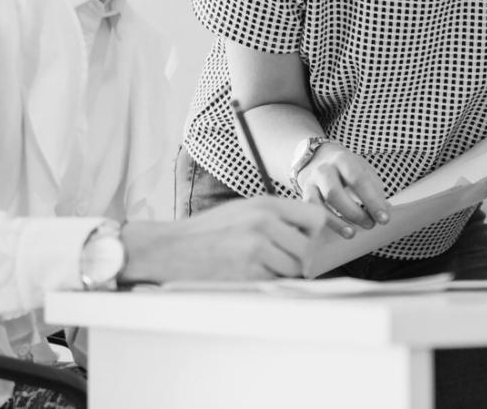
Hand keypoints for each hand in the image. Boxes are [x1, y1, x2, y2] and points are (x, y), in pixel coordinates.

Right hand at [123, 196, 331, 282]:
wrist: (171, 248)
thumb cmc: (209, 231)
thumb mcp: (245, 210)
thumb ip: (277, 217)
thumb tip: (310, 233)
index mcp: (267, 204)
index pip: (315, 217)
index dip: (313, 232)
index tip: (303, 240)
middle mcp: (265, 223)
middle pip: (307, 248)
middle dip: (298, 258)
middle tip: (278, 259)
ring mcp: (256, 249)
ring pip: (293, 269)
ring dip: (281, 272)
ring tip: (258, 265)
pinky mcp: (247, 273)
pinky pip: (273, 282)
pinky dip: (265, 282)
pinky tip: (246, 273)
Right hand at [298, 144, 391, 231]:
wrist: (317, 157)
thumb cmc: (346, 167)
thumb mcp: (362, 169)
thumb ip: (374, 188)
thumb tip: (385, 210)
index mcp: (343, 159)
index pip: (359, 180)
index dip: (372, 201)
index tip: (384, 218)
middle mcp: (324, 169)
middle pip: (335, 193)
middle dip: (355, 213)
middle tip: (370, 225)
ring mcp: (311, 182)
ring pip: (320, 205)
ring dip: (338, 222)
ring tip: (352, 233)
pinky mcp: (304, 195)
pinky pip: (311, 212)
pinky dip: (321, 224)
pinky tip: (334, 231)